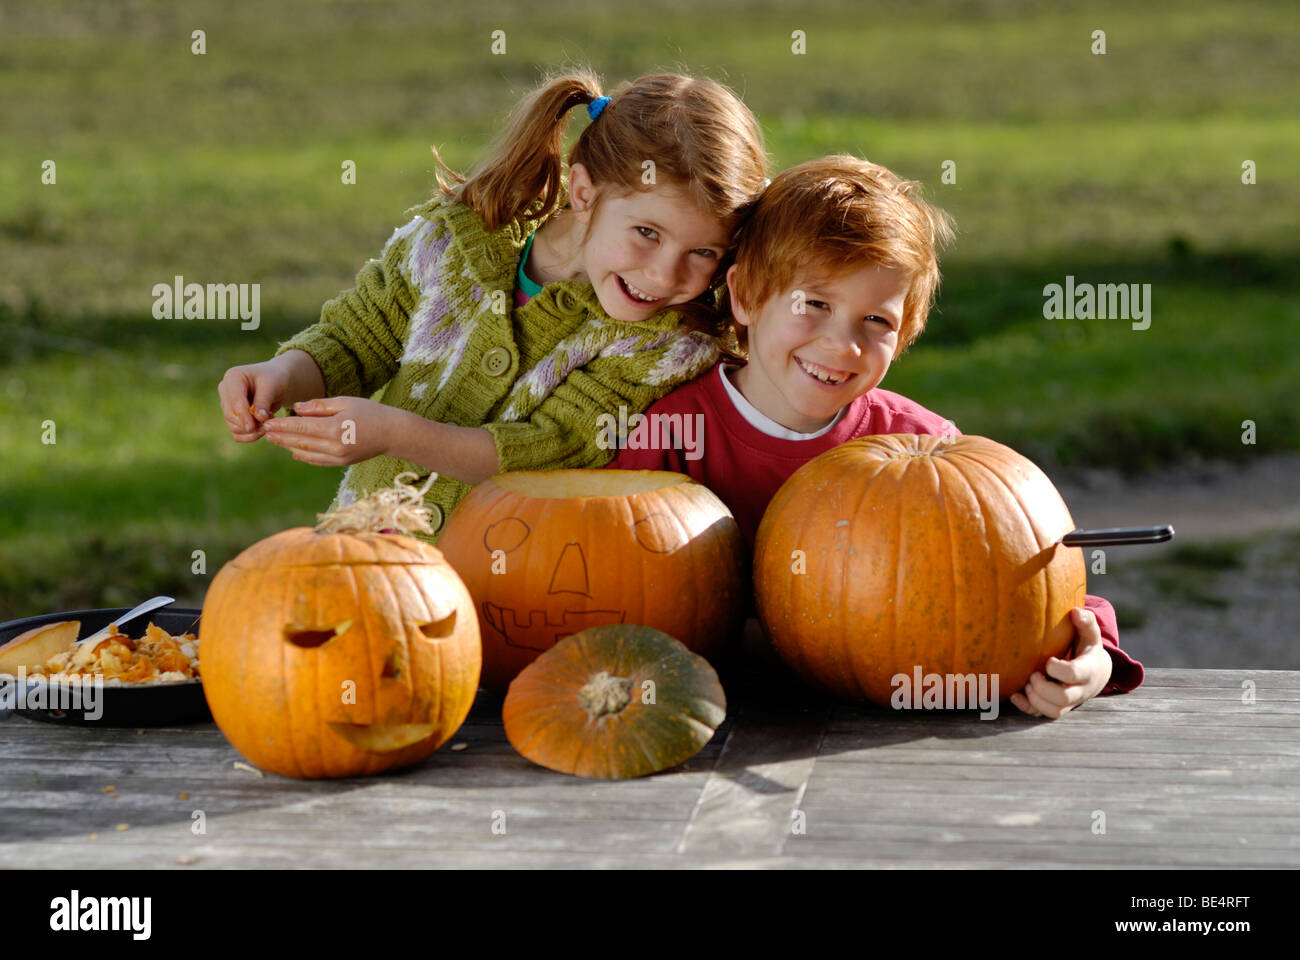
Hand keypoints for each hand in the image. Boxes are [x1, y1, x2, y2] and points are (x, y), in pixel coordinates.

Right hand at [218, 359, 293, 441]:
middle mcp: (225, 391)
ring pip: (234, 426)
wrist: (277, 383)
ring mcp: (227, 404)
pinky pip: (237, 433)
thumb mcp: (272, 386)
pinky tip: (263, 429)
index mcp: (233, 377)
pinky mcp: (232, 417)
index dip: (243, 415)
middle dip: (250, 424)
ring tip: (269, 420)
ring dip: (253, 431)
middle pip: (231, 415)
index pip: (235, 401)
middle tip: (270, 421)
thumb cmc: (275, 379)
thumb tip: (259, 418)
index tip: (252, 427)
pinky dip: (250, 436)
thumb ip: (263, 402)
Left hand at [262, 396, 404, 465]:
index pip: (301, 427)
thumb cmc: (370, 412)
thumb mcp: (345, 402)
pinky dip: (303, 456)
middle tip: (265, 431)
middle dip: (281, 436)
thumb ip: (319, 406)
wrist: (393, 433)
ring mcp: (338, 457)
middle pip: (300, 441)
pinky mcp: (341, 463)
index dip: (282, 425)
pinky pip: (317, 461)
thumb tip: (296, 409)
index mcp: (334, 428)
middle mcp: (334, 446)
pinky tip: (293, 451)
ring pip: (306, 453)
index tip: (268, 422)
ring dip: (288, 446)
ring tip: (275, 440)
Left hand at [1010, 607, 1112, 718]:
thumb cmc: (1087, 648)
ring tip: (1027, 682)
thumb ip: (1086, 623)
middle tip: (1033, 674)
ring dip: (1035, 699)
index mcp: (1087, 670)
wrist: (1095, 672)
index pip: (1074, 674)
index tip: (1048, 660)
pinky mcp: (1057, 707)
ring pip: (1053, 711)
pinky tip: (1015, 695)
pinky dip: (1026, 707)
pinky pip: (1041, 715)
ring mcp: (1069, 702)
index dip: (1058, 669)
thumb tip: (1076, 611)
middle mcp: (1080, 690)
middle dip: (1043, 688)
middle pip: (1062, 698)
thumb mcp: (1090, 635)